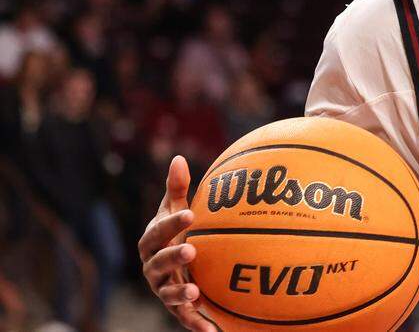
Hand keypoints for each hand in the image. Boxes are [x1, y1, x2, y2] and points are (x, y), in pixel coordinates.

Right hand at [138, 155, 215, 331]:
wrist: (178, 263)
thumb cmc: (178, 230)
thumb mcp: (177, 209)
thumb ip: (177, 188)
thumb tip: (178, 157)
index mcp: (152, 242)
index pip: (158, 231)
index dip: (172, 223)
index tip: (191, 213)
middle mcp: (152, 267)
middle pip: (158, 263)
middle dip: (172, 256)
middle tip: (192, 249)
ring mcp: (162, 288)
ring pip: (167, 292)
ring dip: (179, 293)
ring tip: (195, 290)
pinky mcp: (176, 307)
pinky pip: (184, 317)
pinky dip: (196, 324)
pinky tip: (212, 331)